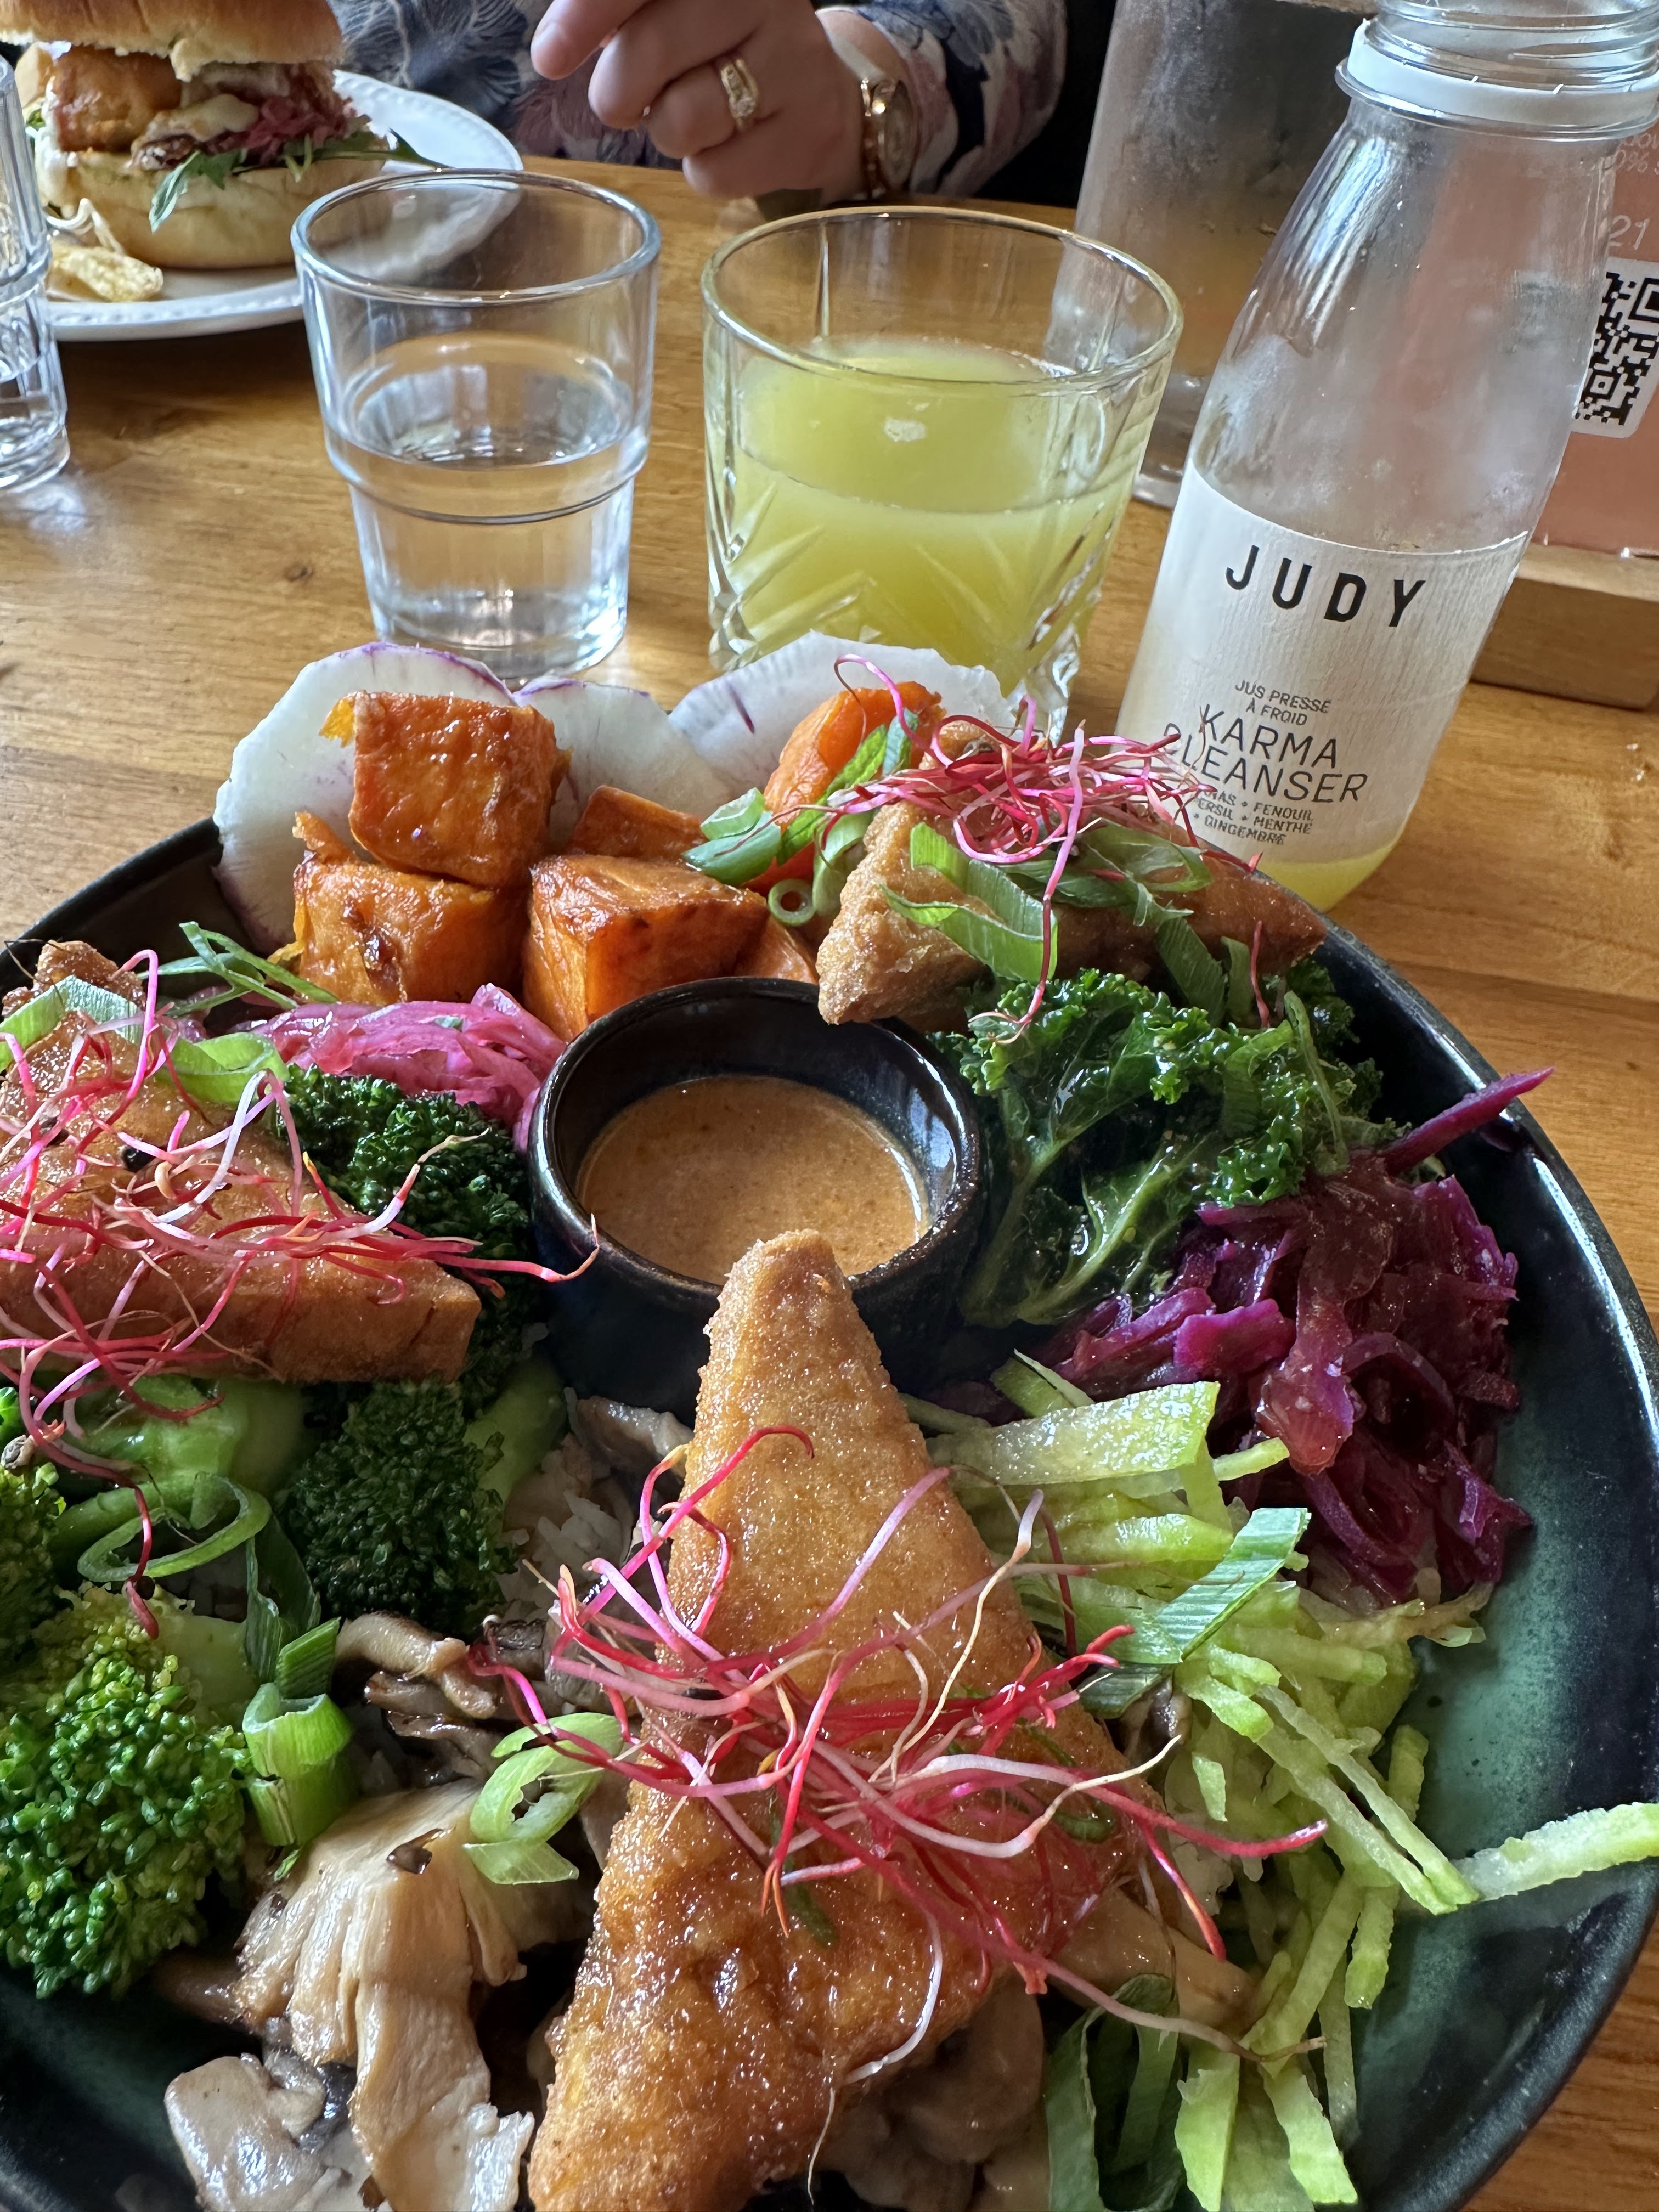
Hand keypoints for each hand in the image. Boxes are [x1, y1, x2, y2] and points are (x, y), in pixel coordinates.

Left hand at [531, 0, 865, 200]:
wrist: (812, 93)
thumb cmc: (717, 44)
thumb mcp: (669, 9)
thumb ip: (615, 12)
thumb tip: (552, 41)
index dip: (585, 17)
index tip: (548, 57)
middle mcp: (764, 0)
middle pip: (651, 50)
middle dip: (617, 92)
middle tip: (620, 103)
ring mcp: (793, 63)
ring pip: (682, 119)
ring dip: (665, 132)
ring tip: (687, 115)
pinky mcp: (805, 132)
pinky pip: (715, 173)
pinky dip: (704, 170)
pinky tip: (724, 144)